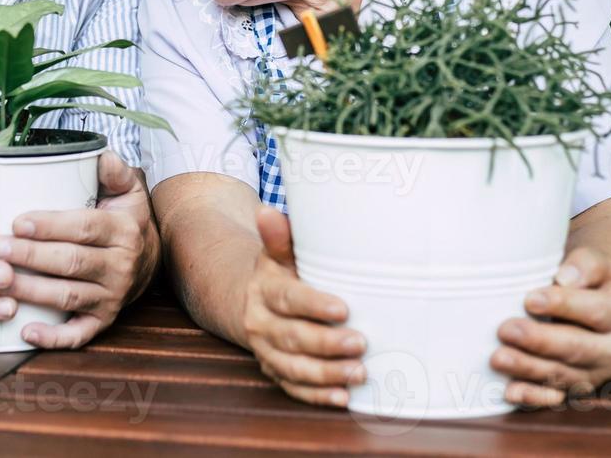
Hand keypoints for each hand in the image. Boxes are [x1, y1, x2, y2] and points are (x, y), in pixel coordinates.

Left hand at [0, 153, 156, 348]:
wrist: (150, 260)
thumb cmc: (125, 219)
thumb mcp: (127, 190)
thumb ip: (113, 170)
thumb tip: (98, 155)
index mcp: (123, 231)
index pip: (85, 227)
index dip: (51, 226)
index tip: (18, 222)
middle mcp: (120, 266)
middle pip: (71, 262)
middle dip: (31, 257)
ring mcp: (112, 297)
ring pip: (68, 297)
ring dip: (31, 292)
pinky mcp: (103, 321)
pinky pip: (78, 334)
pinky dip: (53, 338)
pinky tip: (26, 332)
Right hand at [242, 207, 365, 407]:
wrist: (250, 301)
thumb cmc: (279, 273)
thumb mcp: (277, 254)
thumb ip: (279, 237)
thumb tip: (268, 211)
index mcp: (264, 290)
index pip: (288, 299)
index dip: (314, 305)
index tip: (343, 309)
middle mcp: (261, 323)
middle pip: (292, 337)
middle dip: (326, 344)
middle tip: (361, 343)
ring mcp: (266, 351)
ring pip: (293, 367)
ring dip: (326, 373)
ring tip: (359, 373)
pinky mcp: (275, 371)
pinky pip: (294, 387)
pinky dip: (317, 395)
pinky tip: (343, 398)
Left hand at [491, 246, 610, 406]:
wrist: (607, 309)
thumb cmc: (593, 282)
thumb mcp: (598, 266)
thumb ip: (586, 265)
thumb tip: (563, 277)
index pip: (595, 311)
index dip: (563, 305)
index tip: (530, 299)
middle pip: (577, 348)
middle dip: (539, 341)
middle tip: (505, 330)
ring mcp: (597, 373)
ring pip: (563, 375)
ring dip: (529, 369)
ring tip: (498, 358)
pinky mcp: (578, 387)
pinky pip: (556, 397)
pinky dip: (533, 396)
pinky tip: (510, 391)